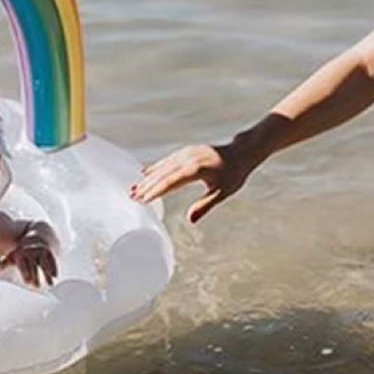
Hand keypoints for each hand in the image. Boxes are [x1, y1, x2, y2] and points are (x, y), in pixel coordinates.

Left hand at [9, 236, 57, 287]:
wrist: (39, 235)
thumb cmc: (24, 250)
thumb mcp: (14, 255)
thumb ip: (5, 264)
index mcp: (21, 252)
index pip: (23, 263)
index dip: (26, 272)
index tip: (28, 282)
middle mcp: (32, 251)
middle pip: (34, 264)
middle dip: (35, 274)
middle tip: (36, 286)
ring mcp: (42, 251)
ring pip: (44, 263)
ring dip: (47, 273)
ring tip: (51, 284)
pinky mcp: (50, 252)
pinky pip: (52, 260)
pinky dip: (54, 268)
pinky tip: (56, 277)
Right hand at [129, 141, 253, 222]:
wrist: (241, 152)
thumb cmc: (234, 174)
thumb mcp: (223, 192)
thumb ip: (205, 205)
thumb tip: (190, 220)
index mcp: (195, 169)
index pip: (170, 182)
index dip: (155, 192)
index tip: (142, 200)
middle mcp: (187, 158)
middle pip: (162, 174)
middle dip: (146, 186)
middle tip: (132, 197)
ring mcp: (186, 153)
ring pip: (163, 167)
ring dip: (148, 178)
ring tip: (134, 189)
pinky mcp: (186, 152)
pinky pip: (167, 161)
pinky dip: (156, 168)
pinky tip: (145, 173)